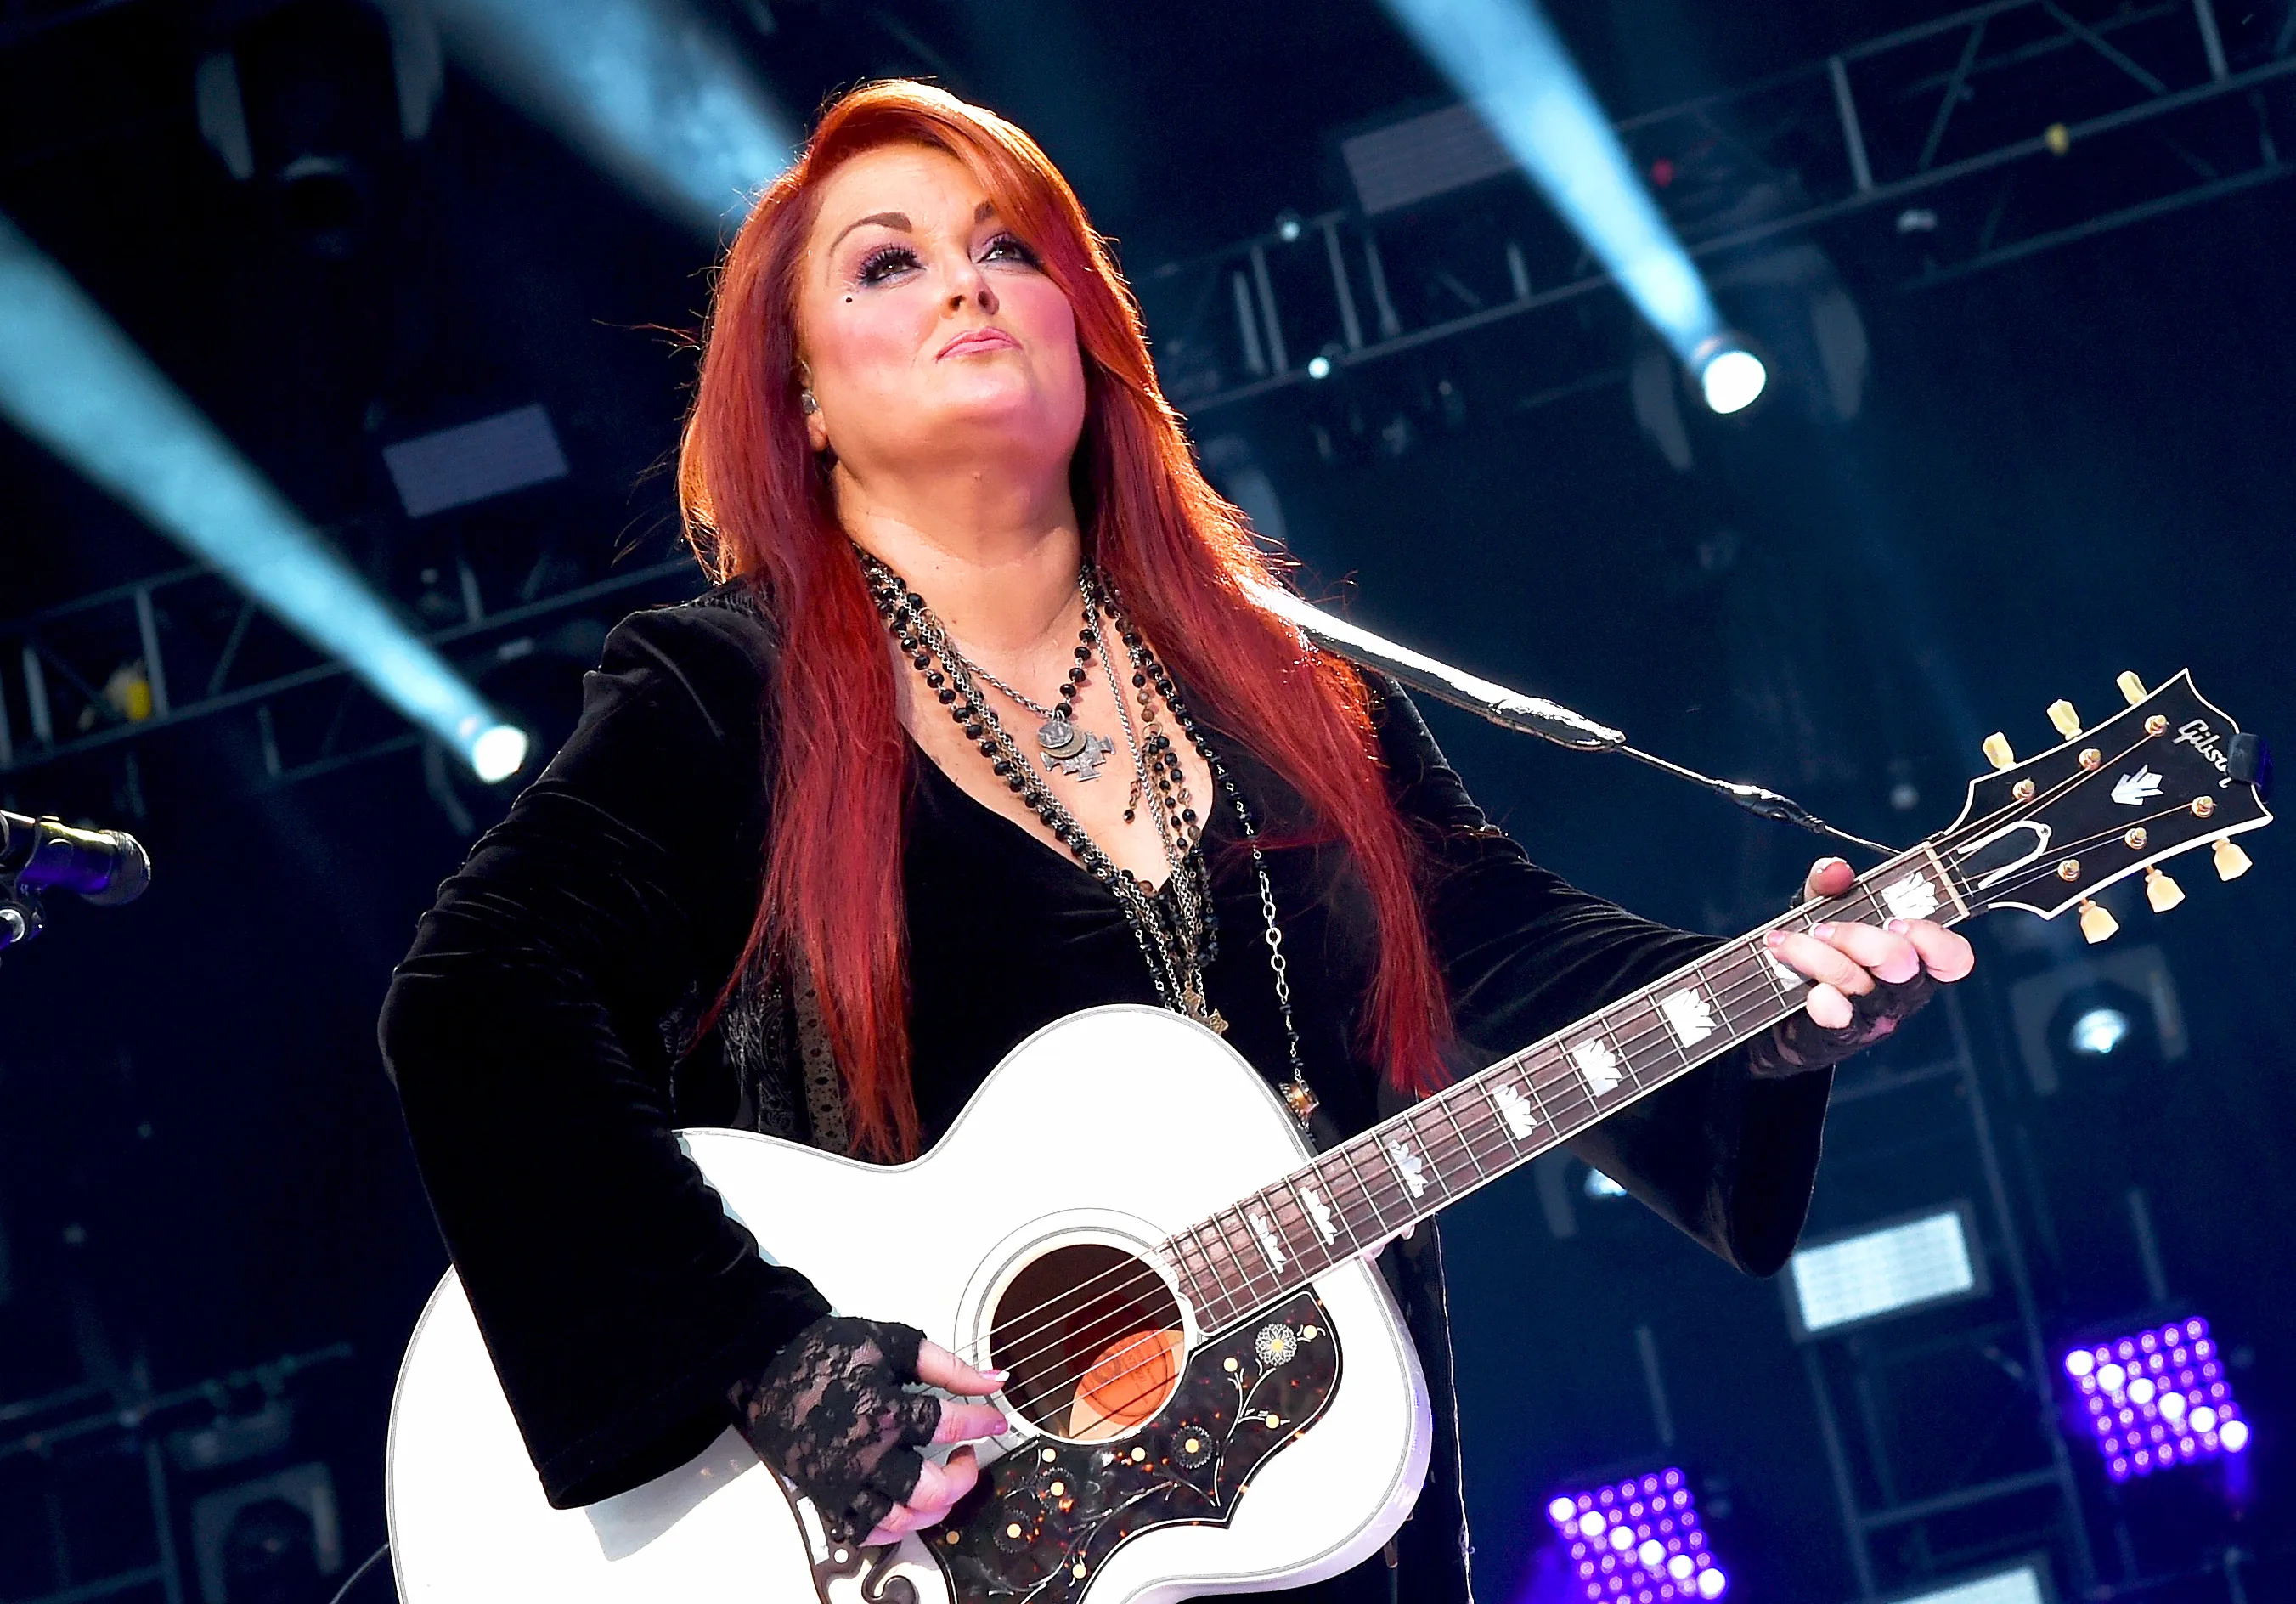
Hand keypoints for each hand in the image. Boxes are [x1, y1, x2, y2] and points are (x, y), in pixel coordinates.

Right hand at [728, 1316, 1008, 1546]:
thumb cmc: (828, 1351)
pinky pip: (866, 1531)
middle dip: (962, 1477)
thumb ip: (947, 1365)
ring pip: (902, 1518)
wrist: (770, 1366)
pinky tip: (907, 1508)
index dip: (982, 1424)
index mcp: (884, 1411)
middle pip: (930, 1489)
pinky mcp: (827, 1495)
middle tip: (966, 1457)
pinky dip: (894, 1529)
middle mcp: (866, 1454)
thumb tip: (994, 1380)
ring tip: (941, 1481)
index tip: (994, 1421)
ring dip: (934, 1507)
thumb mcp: (893, 1343)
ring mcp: (845, 1481)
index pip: (951, 1425)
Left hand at [1750, 857, 1975, 1074]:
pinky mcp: (1842, 1037)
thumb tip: (1835, 869)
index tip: (1896, 920)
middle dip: (1861, 938)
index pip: (1952, 956)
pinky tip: (1811, 992)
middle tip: (1824, 928)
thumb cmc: (1820, 949)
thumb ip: (1830, 884)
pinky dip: (1826, 1005)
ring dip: (1818, 957)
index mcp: (1914, 958)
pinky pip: (1841, 1023)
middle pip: (1903, 966)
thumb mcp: (1824, 908)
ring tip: (1784, 942)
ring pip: (1860, 986)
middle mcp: (1902, 992)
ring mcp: (1874, 1018)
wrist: (1777, 1007)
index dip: (1933, 938)